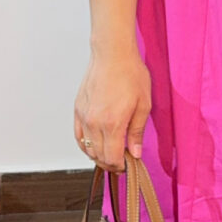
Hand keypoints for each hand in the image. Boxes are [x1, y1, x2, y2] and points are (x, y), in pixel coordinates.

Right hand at [74, 51, 151, 169]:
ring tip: (111, 154)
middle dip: (111, 164)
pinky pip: (78, 136)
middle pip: (99, 156)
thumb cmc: (131, 75)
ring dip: (98, 156)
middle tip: (122, 162)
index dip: (121, 166)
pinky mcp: (78, 110)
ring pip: (87, 149)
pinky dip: (85, 145)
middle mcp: (95, 123)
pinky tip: (95, 145)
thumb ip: (137, 132)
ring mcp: (84, 117)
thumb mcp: (144, 105)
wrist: (112, 55)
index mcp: (113, 124)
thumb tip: (135, 153)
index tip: (128, 165)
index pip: (112, 158)